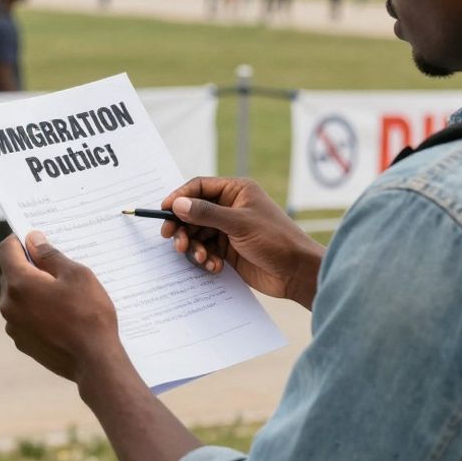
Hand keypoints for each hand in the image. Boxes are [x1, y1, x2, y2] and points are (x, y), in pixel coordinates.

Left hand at [0, 231, 128, 382]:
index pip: (6, 249)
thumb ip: (50, 254)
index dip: (19, 238)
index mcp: (19, 283)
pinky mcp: (22, 342)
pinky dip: (36, 310)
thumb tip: (33, 240)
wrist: (95, 362)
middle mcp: (9, 305)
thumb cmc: (89, 315)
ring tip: (63, 293)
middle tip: (57, 266)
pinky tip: (61, 314)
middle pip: (11, 273)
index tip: (35, 238)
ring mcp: (13, 326)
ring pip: (18, 296)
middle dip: (30, 265)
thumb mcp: (77, 275)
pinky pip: (24, 317)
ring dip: (34, 289)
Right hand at [160, 178, 324, 309]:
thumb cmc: (276, 240)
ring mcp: (228, 229)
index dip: (179, 198)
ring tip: (201, 258)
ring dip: (194, 247)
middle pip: (193, 212)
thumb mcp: (239, 224)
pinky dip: (205, 259)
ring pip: (197, 234)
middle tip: (173, 240)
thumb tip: (177, 204)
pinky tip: (214, 267)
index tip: (164, 210)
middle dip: (183, 227)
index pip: (199, 187)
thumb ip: (206, 213)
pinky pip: (205, 250)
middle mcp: (229, 208)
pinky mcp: (228, 250)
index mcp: (235, 191)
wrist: (297, 273)